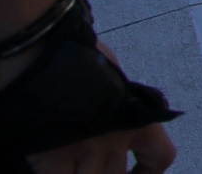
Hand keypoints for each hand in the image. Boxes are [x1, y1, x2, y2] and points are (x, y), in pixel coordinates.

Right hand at [0, 39, 176, 172]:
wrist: (41, 41)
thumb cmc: (73, 47)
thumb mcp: (110, 73)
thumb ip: (116, 100)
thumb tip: (109, 112)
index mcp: (135, 113)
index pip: (160, 156)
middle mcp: (117, 134)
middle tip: (85, 166)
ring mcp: (86, 147)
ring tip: (67, 165)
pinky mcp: (52, 155)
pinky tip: (44, 170)